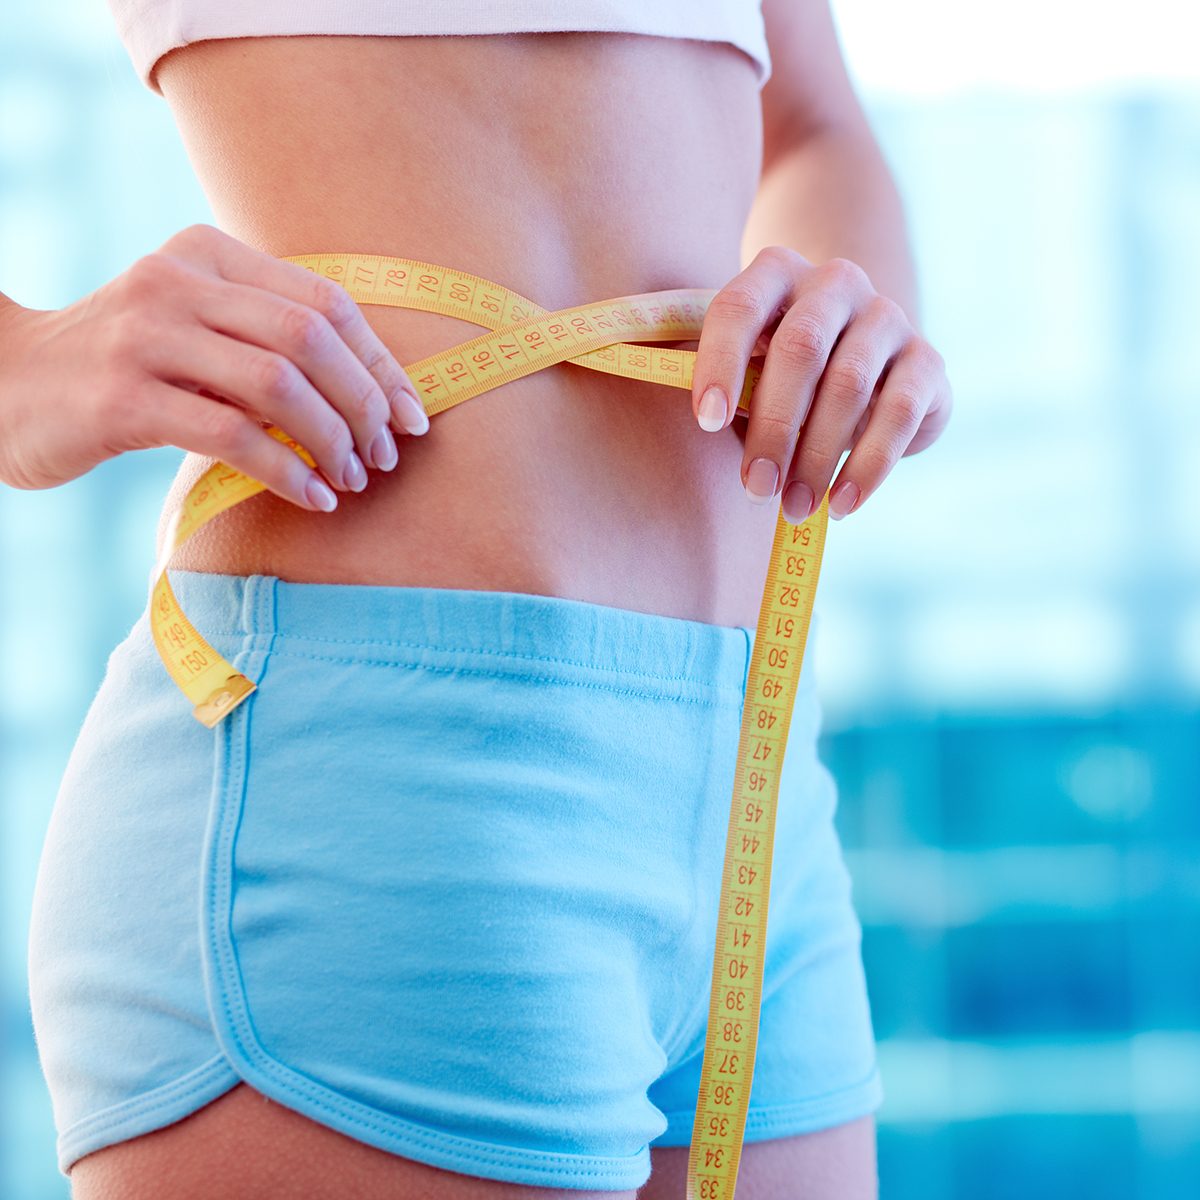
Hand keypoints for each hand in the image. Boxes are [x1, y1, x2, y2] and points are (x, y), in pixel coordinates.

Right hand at [0, 223, 429, 510]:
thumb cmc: (129, 369)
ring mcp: (147, 333)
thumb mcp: (198, 330)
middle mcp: (179, 280)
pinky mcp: (124, 395)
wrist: (6, 386)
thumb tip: (378, 398)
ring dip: (331, 440)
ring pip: (277, 381)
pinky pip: (232, 433)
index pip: (324, 302)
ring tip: (351, 480)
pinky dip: (286, 470)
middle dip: (364, 404)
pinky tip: (312, 497)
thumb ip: (268, 340)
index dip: (380, 365)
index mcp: (209, 253)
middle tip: (383, 457)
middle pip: (310, 336)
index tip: (413, 419)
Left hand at [691, 246, 951, 520]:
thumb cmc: (782, 371)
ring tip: (794, 507)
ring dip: (818, 457)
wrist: (867, 363)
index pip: (741, 307)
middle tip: (755, 489)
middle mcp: (835, 282)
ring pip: (850, 385)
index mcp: (777, 273)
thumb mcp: (747, 367)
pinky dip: (868, 466)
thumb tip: (692, 417)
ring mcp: (886, 316)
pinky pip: (899, 414)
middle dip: (774, 426)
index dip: (721, 363)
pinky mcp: (926, 359)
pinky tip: (841, 506)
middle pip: (801, 348)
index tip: (707, 423)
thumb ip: (720, 385)